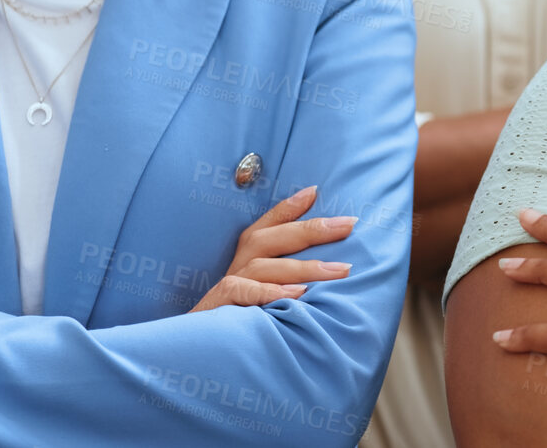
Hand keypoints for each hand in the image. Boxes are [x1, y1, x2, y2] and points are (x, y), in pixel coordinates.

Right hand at [189, 185, 357, 311]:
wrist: (197, 356)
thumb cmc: (241, 327)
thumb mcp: (268, 301)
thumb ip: (290, 284)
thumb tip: (331, 274)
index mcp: (248, 261)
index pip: (266, 227)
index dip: (288, 207)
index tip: (315, 190)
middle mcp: (237, 268)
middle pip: (270, 239)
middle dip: (312, 229)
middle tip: (349, 224)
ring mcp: (225, 287)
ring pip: (263, 266)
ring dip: (303, 267)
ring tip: (338, 270)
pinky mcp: (215, 306)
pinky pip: (240, 292)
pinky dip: (268, 291)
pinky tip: (297, 295)